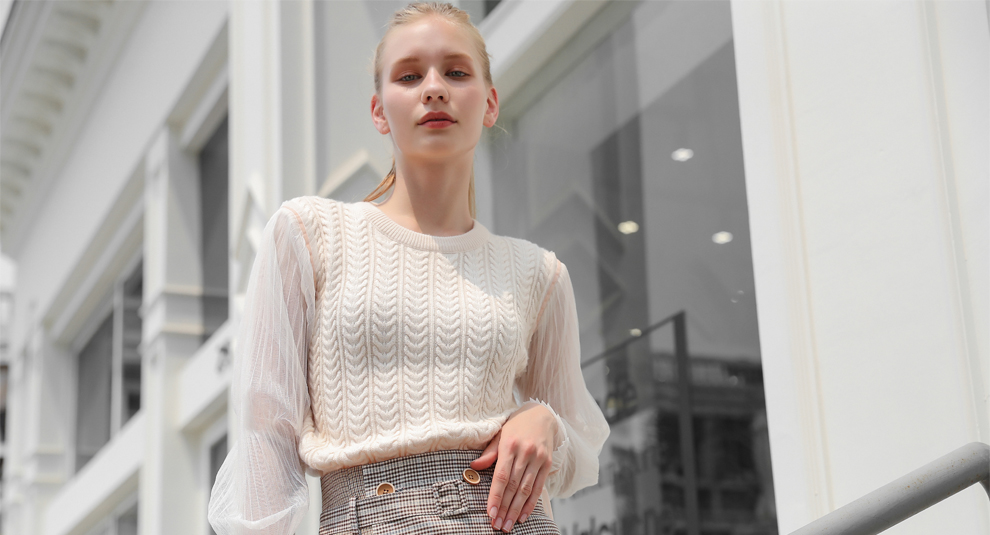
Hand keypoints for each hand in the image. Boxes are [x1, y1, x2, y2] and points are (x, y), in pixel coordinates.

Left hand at [470, 402, 557, 531]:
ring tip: (508, 525)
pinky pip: (539, 487)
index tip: (490, 513)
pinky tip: (523, 515)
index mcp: (510, 445)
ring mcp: (538, 458)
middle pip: (513, 486)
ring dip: (516, 510)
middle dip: (505, 508)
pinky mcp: (547, 463)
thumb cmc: (516, 425)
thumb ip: (489, 452)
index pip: (501, 476)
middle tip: (498, 525)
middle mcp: (525, 453)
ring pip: (526, 489)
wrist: (542, 414)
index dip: (495, 496)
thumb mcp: (500, 433)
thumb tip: (473, 467)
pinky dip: (531, 503)